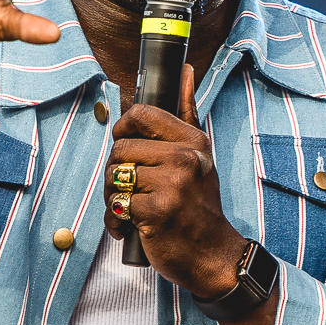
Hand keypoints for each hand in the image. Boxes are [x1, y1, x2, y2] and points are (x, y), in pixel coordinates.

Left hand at [104, 64, 248, 298]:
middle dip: (116, 171)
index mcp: (193, 140)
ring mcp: (172, 184)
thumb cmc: (200, 205)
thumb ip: (188, 112)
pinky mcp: (157, 211)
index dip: (123, 128)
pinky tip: (133, 227)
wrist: (212, 255)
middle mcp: (185, 158)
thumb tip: (187, 69)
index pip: (140, 114)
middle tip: (131, 188)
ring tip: (131, 207)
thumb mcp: (201, 156)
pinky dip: (117, 221)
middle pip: (120, 147)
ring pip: (113, 176)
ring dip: (113, 197)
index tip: (127, 146)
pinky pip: (116, 205)